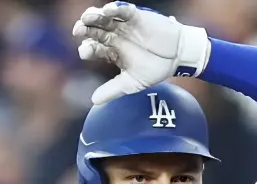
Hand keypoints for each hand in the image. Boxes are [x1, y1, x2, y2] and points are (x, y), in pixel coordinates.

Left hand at [73, 2, 211, 104]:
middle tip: (78, 30)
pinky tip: (108, 11)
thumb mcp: (132, 83)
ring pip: (104, 17)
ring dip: (95, 16)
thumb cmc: (156, 68)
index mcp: (111, 51)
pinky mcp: (136, 16)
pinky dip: (116, 8)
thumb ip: (113, 90)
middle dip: (84, 28)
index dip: (87, 49)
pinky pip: (123, 10)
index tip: (85, 52)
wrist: (178, 57)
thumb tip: (94, 101)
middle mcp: (114, 36)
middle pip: (94, 30)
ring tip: (88, 17)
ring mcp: (124, 25)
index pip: (93, 48)